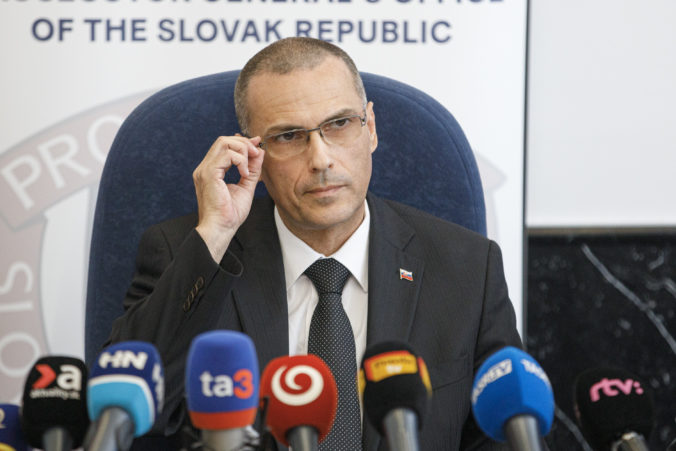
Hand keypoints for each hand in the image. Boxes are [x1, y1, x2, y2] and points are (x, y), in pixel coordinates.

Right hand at [193, 135, 263, 261]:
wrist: (221, 228)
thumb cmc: (230, 214)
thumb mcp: (246, 187)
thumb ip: (252, 170)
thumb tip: (259, 152)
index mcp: (211, 171)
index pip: (224, 146)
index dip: (242, 142)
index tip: (257, 144)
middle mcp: (205, 168)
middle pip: (223, 140)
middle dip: (243, 143)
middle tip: (256, 153)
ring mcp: (205, 170)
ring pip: (224, 142)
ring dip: (242, 150)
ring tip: (250, 167)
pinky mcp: (209, 174)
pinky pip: (227, 155)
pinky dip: (240, 161)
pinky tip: (244, 174)